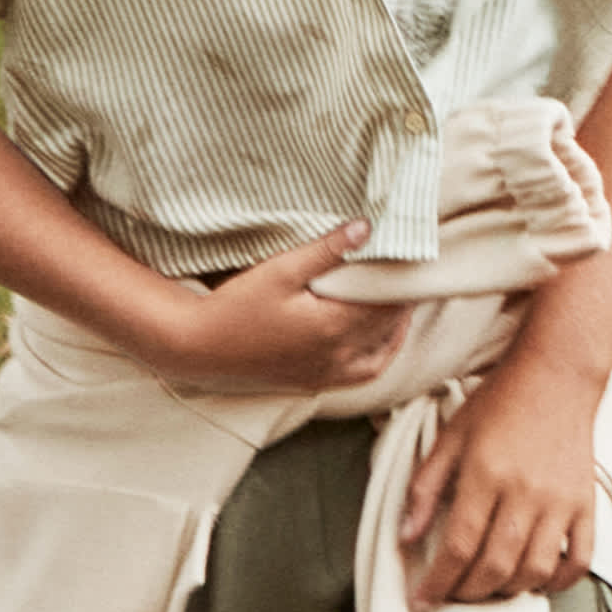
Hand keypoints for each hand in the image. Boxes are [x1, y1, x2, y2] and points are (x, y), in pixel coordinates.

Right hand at [155, 221, 412, 392]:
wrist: (197, 348)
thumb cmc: (235, 305)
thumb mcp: (281, 269)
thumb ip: (326, 250)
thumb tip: (367, 227)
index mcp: (334, 327)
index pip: (387, 303)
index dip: (404, 281)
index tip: (414, 258)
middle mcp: (336, 357)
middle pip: (387, 327)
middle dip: (401, 301)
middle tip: (408, 273)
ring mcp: (324, 375)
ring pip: (379, 355)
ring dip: (393, 329)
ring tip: (397, 302)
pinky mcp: (311, 384)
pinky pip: (359, 375)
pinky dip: (376, 356)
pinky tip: (374, 339)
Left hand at [399, 354, 599, 609]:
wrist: (556, 376)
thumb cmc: (497, 403)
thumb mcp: (451, 436)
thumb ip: (425, 486)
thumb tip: (405, 537)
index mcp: (485, 474)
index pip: (458, 546)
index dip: (436, 582)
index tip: (420, 600)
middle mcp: (524, 493)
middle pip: (494, 566)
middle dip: (466, 593)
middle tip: (450, 596)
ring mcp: (560, 502)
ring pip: (534, 570)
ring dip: (506, 591)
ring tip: (485, 587)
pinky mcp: (586, 505)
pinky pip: (578, 561)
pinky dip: (558, 582)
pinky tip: (535, 581)